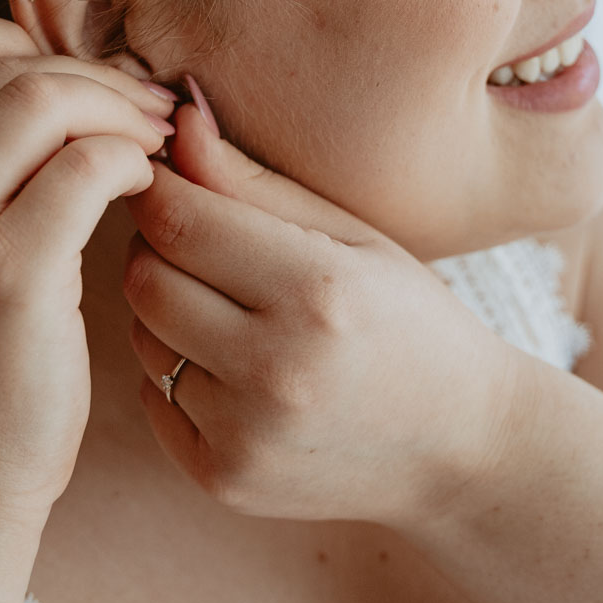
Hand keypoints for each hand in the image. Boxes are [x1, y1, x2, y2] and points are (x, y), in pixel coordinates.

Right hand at [0, 13, 176, 528]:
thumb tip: (48, 86)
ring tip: (154, 142)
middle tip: (147, 110)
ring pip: (47, 100)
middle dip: (93, 77)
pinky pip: (89, 167)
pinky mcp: (7, 276)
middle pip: (5, 68)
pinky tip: (146, 191)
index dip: (12, 39)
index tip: (72, 82)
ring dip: (119, 108)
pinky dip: (131, 162)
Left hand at [122, 100, 523, 526]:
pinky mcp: (224, 478)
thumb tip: (178, 124)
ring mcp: (246, 433)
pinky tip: (233, 367)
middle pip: (145, 280)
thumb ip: (256, 184)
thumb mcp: (354, 236)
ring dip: (166, 311)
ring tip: (228, 307)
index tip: (163, 175)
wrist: (460, 446)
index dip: (157, 188)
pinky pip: (154, 399)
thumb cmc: (410, 321)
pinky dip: (176, 373)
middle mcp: (276, 368)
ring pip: (142, 339)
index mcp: (317, 289)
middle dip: (157, 248)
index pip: (180, 220)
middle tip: (198, 239)